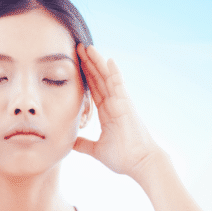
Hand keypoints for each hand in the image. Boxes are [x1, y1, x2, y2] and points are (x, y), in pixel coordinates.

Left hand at [74, 43, 161, 177]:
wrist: (140, 164)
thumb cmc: (123, 157)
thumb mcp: (97, 150)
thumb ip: (84, 144)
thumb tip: (71, 143)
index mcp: (107, 112)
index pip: (94, 89)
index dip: (85, 76)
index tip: (76, 63)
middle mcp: (114, 104)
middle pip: (99, 79)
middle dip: (89, 64)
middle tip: (78, 48)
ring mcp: (121, 103)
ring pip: (107, 78)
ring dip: (98, 62)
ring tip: (87, 47)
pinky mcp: (127, 105)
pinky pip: (120, 85)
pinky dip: (114, 72)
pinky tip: (108, 60)